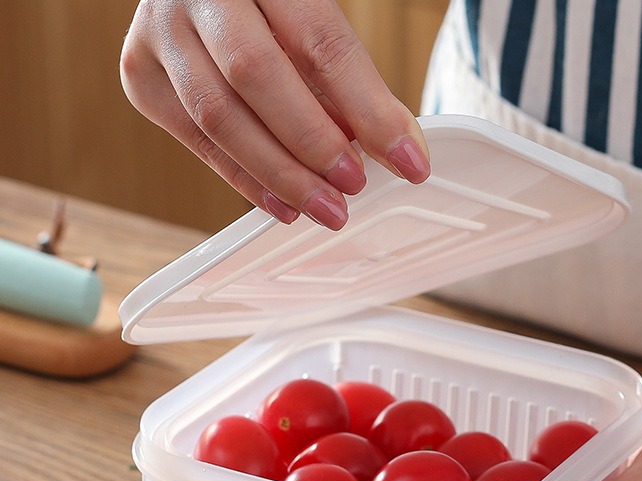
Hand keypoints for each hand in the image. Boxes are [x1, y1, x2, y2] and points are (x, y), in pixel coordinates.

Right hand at [120, 0, 429, 229]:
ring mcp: (159, 31)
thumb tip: (394, 147)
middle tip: (353, 186)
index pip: (321, 41)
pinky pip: (197, 142)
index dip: (369, 109)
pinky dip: (246, 180)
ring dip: (279, 175)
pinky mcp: (140, 75)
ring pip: (218, 117)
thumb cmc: (267, 4)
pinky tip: (284, 204)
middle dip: (312, 144)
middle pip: (255, 74)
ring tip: (325, 207)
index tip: (408, 160)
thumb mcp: (313, 16)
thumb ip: (348, 76)